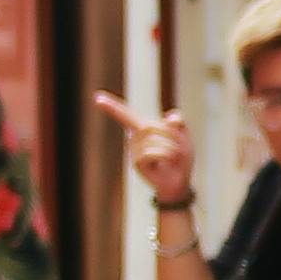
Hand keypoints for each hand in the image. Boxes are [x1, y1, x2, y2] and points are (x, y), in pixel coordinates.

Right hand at [91, 87, 195, 210]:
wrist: (179, 181)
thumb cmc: (179, 157)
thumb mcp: (183, 135)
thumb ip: (178, 122)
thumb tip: (171, 119)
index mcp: (143, 128)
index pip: (125, 115)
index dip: (112, 106)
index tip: (97, 97)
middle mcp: (134, 138)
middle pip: (150, 126)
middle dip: (170, 134)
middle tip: (179, 146)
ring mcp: (133, 151)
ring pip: (152, 139)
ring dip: (171, 147)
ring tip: (174, 156)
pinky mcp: (136, 163)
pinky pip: (151, 152)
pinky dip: (166, 155)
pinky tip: (169, 162)